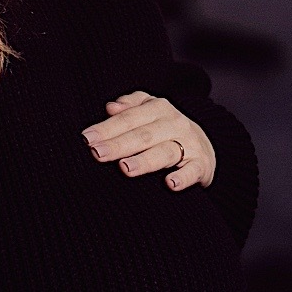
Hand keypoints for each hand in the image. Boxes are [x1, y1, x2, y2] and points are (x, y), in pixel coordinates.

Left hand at [82, 90, 215, 190]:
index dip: (107, 128)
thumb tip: (110, 107)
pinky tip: (170, 184)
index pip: (128, 119)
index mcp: (158, 109)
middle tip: (97, 153)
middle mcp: (174, 124)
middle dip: (119, 144)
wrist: (203, 147)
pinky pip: (192, 171)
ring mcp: (189, 145)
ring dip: (145, 161)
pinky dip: (183, 177)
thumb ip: (129, 107)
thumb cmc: (165, 130)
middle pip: (142, 135)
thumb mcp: (149, 111)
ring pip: (164, 152)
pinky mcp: (201, 165)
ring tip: (126, 168)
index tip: (87, 139)